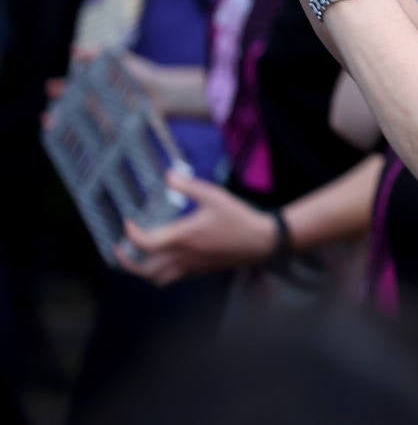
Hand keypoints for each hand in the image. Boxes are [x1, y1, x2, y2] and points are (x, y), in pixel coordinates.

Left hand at [117, 172, 275, 285]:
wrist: (261, 241)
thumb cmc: (238, 218)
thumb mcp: (214, 196)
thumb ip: (189, 187)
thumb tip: (168, 175)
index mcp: (182, 238)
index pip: (144, 243)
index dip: (130, 234)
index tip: (128, 222)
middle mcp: (182, 257)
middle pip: (143, 270)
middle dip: (127, 260)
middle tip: (120, 248)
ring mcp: (190, 267)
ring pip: (156, 278)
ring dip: (142, 270)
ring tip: (139, 257)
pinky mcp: (199, 271)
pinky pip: (171, 278)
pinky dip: (160, 272)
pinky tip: (164, 258)